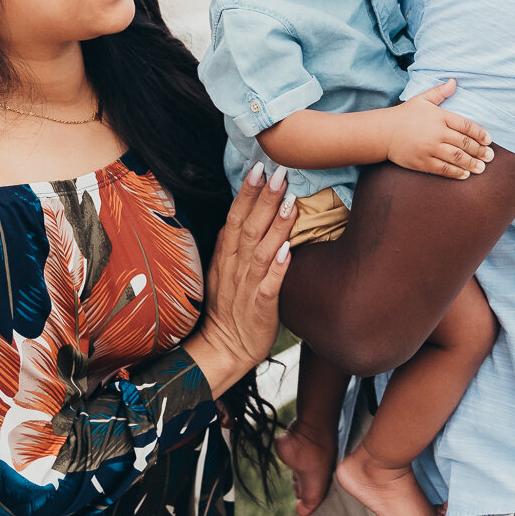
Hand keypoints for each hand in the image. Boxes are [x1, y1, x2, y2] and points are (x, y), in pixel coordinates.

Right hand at [187, 163, 295, 395]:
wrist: (224, 348)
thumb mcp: (224, 269)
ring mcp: (247, 286)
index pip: (235, 217)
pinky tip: (288, 251)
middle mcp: (234, 267)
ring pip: (261, 251)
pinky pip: (269, 286)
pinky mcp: (261, 307)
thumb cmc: (230, 306)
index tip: (259, 168)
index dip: (247, 193)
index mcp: (226, 256)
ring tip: (290, 202)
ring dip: (275, 226)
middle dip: (264, 199)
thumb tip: (243, 211)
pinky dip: (278, 269)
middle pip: (248, 227)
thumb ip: (233, 242)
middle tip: (279, 172)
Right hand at [383, 80, 492, 178]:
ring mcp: (429, 149)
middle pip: (464, 143)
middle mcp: (436, 133)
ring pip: (456, 157)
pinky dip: (456, 172)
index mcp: (439, 116)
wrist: (383, 132)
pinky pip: (443, 169)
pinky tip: (465, 174)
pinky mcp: (423, 162)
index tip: (489, 140)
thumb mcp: (422, 99)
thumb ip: (440, 92)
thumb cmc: (404, 115)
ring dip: (471, 163)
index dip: (479, 133)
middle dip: (479, 151)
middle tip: (489, 156)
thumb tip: (454, 81)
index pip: (465, 125)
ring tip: (481, 168)